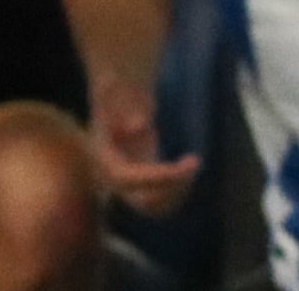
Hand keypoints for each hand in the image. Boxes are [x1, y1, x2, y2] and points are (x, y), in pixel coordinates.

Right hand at [89, 74, 204, 217]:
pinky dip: (177, 190)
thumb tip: (140, 127)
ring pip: (153, 207)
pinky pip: (160, 201)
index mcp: (104, 160)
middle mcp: (113, 179)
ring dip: (177, 192)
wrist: (118, 102)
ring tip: (193, 164)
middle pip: (142, 200)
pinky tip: (189, 167)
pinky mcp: (142, 183)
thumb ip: (125, 106)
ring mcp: (128, 184)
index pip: (128, 179)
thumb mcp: (117, 92)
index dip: (156, 177)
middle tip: (195, 162)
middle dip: (170, 187)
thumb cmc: (118, 94)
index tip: (184, 165)